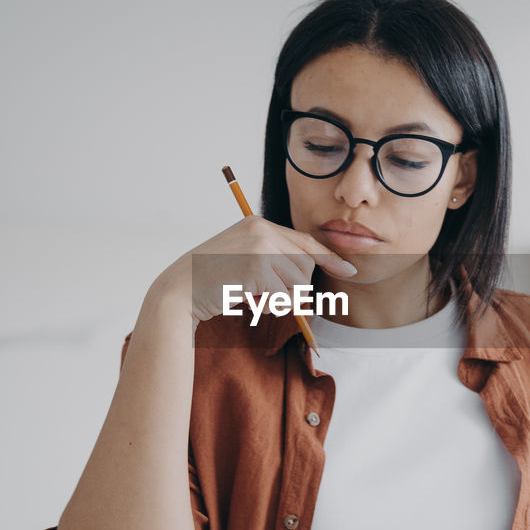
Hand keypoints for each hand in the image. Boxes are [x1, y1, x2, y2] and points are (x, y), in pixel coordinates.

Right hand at [151, 215, 356, 323]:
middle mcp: (261, 230)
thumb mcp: (243, 257)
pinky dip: (272, 306)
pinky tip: (250, 300)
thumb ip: (271, 256)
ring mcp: (259, 247)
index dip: (329, 257)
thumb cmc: (212, 279)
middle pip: (306, 264)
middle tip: (271, 297)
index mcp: (258, 223)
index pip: (304, 241)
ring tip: (256, 297)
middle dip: (297, 287)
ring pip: (298, 282)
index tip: (348, 270)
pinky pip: (284, 296)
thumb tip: (306, 275)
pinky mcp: (256, 268)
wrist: (181, 289)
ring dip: (284, 299)